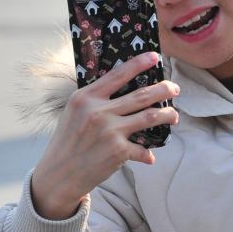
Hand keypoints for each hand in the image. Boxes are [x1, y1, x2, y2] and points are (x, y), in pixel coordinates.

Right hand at [31, 52, 179, 219]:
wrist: (58, 174)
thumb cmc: (68, 141)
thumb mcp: (75, 112)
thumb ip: (96, 100)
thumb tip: (126, 91)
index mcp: (86, 97)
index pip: (117, 75)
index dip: (138, 64)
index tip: (155, 56)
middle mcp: (98, 111)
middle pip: (141, 95)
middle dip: (164, 89)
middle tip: (174, 88)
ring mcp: (110, 131)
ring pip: (150, 117)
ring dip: (168, 115)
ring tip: (174, 116)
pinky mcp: (118, 151)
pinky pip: (143, 149)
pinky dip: (148, 153)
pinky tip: (149, 155)